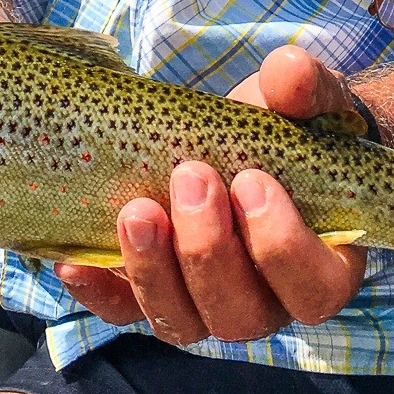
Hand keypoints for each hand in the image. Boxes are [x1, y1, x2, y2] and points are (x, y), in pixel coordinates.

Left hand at [55, 44, 368, 345]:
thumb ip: (306, 90)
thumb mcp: (302, 102)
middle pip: (239, 314)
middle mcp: (266, 303)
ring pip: (182, 322)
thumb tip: (290, 70)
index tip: (251, 180)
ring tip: (136, 210)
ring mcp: (205, 306)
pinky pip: (124, 313)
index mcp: (321, 267)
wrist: (242, 138)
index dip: (282, 245)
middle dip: (207, 250)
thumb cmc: (287, 127)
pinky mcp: (154, 295)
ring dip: (153, 272)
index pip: (312, 288)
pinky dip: (99, 291)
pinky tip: (73, 260)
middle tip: (189, 177)